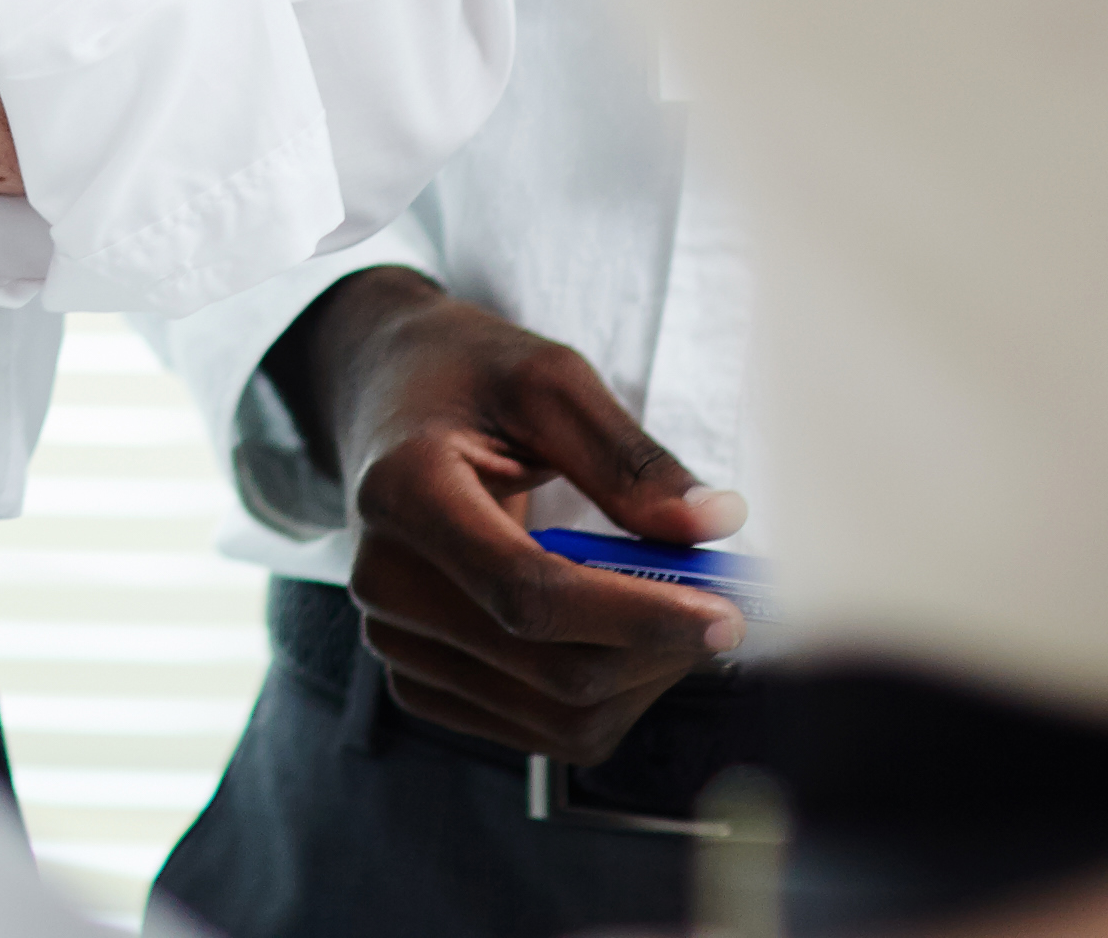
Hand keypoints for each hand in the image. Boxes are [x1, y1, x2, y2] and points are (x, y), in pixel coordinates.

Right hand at [283, 269, 741, 761]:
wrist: (381, 396)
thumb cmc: (463, 378)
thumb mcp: (547, 380)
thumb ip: (628, 459)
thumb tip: (713, 525)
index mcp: (404, 491)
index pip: (530, 593)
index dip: (638, 615)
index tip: (727, 614)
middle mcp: (385, 579)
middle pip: (553, 667)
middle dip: (660, 647)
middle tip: (724, 602)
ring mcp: (394, 637)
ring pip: (557, 715)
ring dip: (640, 678)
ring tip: (669, 612)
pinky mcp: (416, 677)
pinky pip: (537, 730)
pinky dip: (604, 699)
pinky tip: (617, 636)